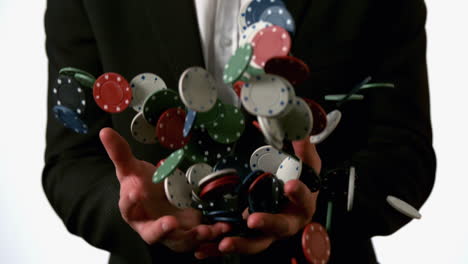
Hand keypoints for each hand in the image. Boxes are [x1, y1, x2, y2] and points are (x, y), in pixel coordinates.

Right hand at [99, 128, 228, 251]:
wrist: (155, 199)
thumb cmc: (141, 185)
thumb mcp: (131, 169)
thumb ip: (119, 153)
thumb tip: (104, 132)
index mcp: (132, 209)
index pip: (127, 207)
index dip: (131, 201)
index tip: (137, 191)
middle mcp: (149, 225)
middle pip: (152, 233)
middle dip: (161, 229)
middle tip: (170, 222)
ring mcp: (169, 232)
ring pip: (178, 240)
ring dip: (192, 237)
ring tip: (204, 230)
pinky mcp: (187, 233)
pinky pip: (199, 238)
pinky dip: (211, 234)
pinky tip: (222, 227)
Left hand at [195, 139, 320, 257]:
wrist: (292, 198)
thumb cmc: (300, 181)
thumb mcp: (306, 163)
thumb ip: (303, 148)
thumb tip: (301, 129)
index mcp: (303, 204)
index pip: (305, 199)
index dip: (299, 194)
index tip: (291, 185)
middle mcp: (287, 222)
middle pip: (280, 227)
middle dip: (266, 223)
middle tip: (252, 219)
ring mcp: (268, 231)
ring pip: (256, 241)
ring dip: (240, 243)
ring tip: (223, 242)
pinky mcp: (250, 235)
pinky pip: (236, 242)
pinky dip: (218, 248)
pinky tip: (201, 250)